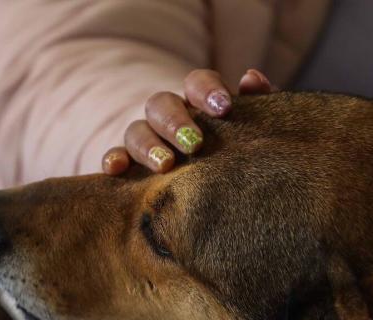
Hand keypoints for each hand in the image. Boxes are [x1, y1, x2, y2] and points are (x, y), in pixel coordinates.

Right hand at [102, 69, 274, 174]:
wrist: (221, 188)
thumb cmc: (239, 152)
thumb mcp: (254, 130)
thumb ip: (259, 105)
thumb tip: (251, 79)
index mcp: (199, 103)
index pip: (197, 81)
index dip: (207, 90)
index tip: (224, 109)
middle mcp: (169, 115)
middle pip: (161, 104)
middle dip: (176, 122)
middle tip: (195, 144)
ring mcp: (146, 138)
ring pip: (136, 130)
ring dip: (149, 145)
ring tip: (166, 165)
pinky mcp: (128, 162)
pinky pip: (114, 155)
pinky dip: (112, 158)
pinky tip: (116, 169)